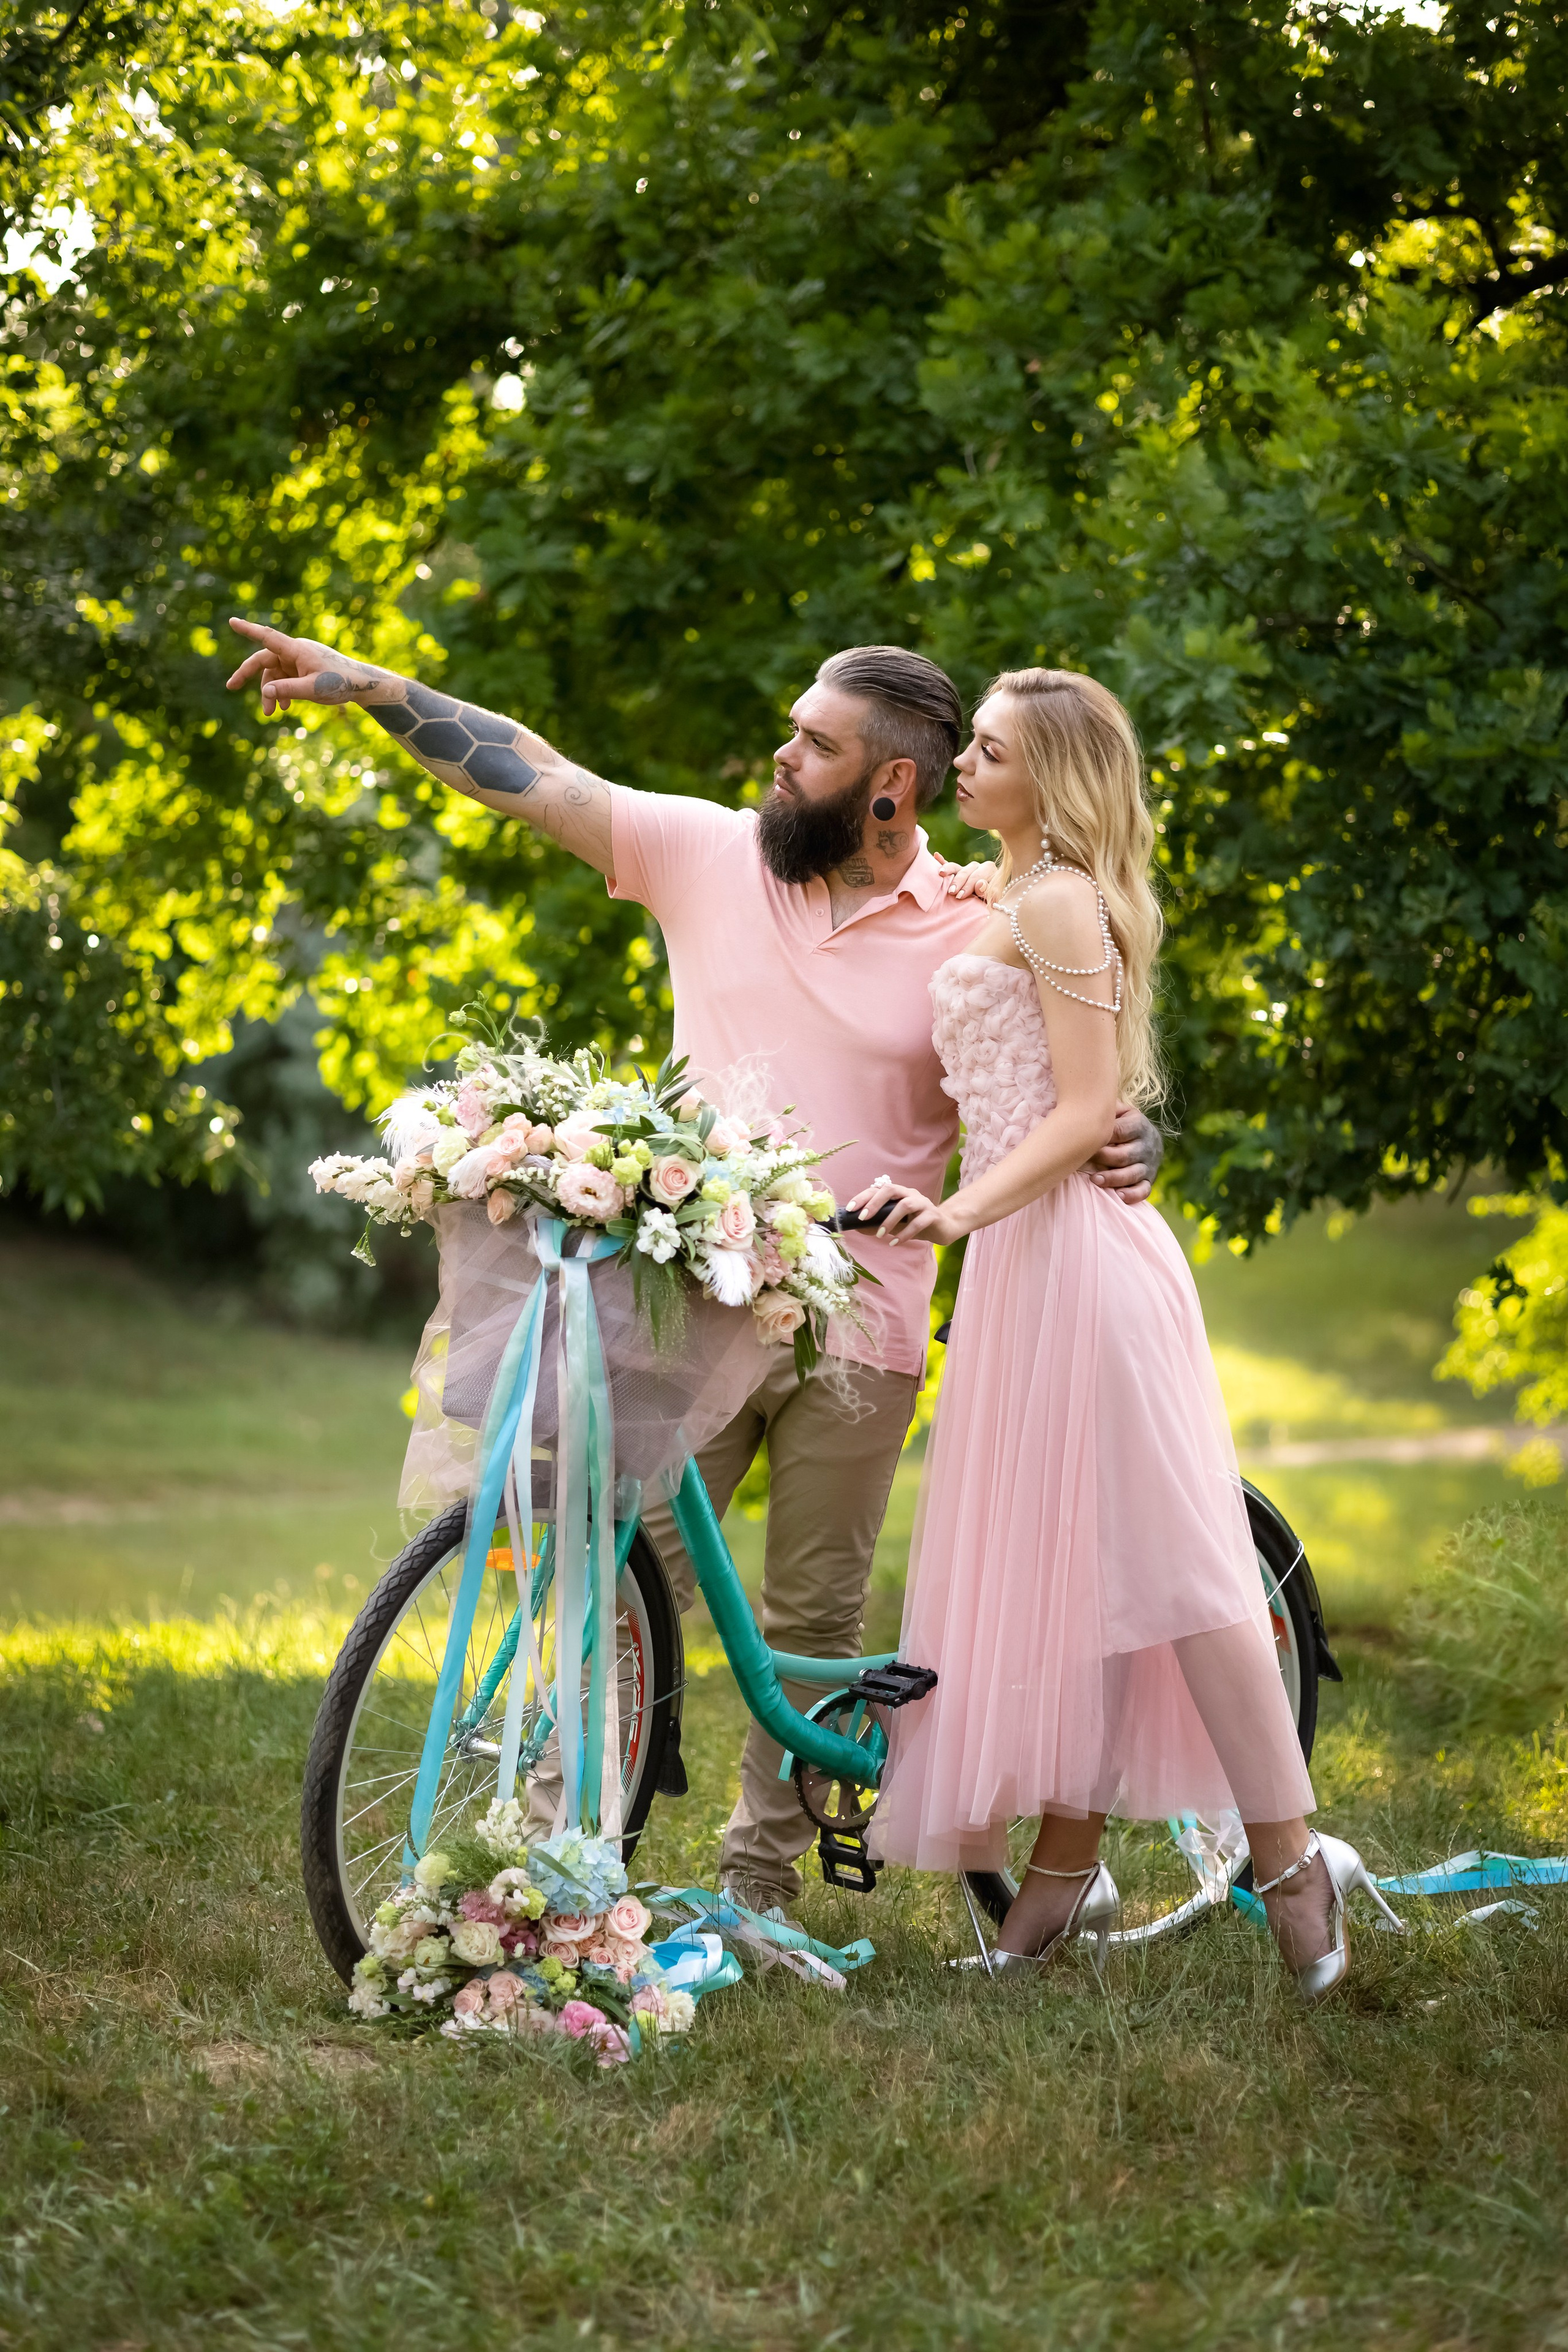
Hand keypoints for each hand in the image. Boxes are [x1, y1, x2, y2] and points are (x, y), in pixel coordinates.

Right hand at [225, 618, 382, 715]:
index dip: (248, 630)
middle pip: (264, 660)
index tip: (231, 622)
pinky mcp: (303, 669)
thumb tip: (264, 691)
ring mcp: (298, 660)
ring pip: (274, 674)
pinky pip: (285, 678)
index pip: (267, 637)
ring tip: (271, 713)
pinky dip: (282, 691)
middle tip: (231, 687)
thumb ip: (287, 690)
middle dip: (248, 675)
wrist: (360, 684)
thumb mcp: (312, 689)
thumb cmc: (339, 683)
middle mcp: (295, 652)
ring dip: (270, 692)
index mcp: (296, 650)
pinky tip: (285, 708)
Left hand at [845, 1177, 965, 1246]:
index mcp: (900, 1193)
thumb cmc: (917, 1224)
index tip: (850, 1209)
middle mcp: (911, 1194)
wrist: (945, 1227)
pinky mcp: (933, 1215)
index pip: (879, 1189)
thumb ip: (878, 1225)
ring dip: (890, 1220)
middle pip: (891, 1189)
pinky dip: (905, 1233)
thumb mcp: (895, 1225)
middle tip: (863, 1218)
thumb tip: (858, 1229)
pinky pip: (918, 1222)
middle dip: (875, 1203)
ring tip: (880, 1235)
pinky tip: (896, 1242)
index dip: (864, 1197)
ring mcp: (923, 1203)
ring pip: (905, 1205)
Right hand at [942, 857, 997, 901]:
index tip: (960, 896)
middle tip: (951, 892)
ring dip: (947, 870)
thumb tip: (979, 884)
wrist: (989, 899)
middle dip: (957, 882)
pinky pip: (949, 866)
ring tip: (941, 873)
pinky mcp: (957, 871)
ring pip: (955, 867)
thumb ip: (988, 891)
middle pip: (965, 872)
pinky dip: (941, 861)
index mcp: (988, 868)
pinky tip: (936, 855)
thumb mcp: (993, 897)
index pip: (976, 876)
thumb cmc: (991, 899)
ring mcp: (965, 868)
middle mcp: (976, 866)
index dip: (968, 886)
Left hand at [1084, 1104, 1163, 1205]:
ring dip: (1113, 1178)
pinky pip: (1144, 1190)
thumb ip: (1106, 1108)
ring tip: (1095, 1180)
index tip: (1082, 1140)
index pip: (1119, 1132)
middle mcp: (1147, 1144)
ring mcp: (1150, 1163)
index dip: (1101, 1138)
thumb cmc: (1122, 1123)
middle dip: (1104, 1159)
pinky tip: (1118, 1196)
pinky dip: (1133, 1194)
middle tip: (1082, 1162)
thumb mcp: (1118, 1111)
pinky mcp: (1150, 1179)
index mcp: (1138, 1124)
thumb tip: (1085, 1103)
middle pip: (1124, 1155)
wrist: (1147, 1137)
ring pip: (1133, 1174)